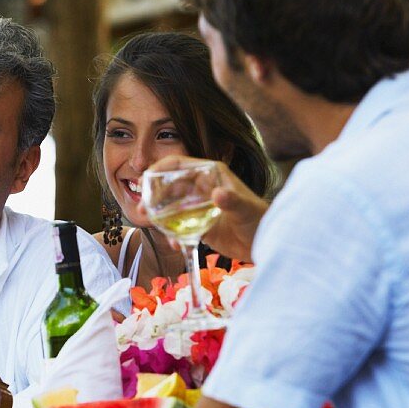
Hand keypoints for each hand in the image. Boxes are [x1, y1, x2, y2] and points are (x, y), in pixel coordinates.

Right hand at [133, 156, 268, 261]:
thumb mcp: (246, 209)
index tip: (144, 178)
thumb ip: (232, 201)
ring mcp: (199, 206)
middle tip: (142, 207)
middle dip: (153, 194)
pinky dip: (172, 234)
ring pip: (171, 206)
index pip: (178, 164)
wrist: (266, 243)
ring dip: (158, 214)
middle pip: (169, 185)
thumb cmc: (260, 219)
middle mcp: (202, 187)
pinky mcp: (199, 224)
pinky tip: (174, 244)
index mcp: (210, 174)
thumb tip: (217, 195)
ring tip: (150, 224)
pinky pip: (179, 226)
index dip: (159, 167)